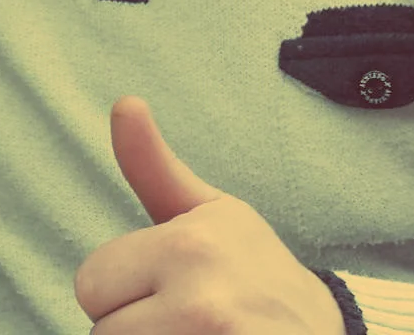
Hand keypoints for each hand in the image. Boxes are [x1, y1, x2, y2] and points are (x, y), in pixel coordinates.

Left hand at [74, 97, 345, 333]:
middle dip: (134, 326)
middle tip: (185, 318)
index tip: (171, 286)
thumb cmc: (254, 270)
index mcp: (190, 246)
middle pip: (102, 331)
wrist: (323, 332)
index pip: (90, 284)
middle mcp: (202, 303)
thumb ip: (153, 166)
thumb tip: (124, 102)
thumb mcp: (210, 213)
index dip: (123, 289)